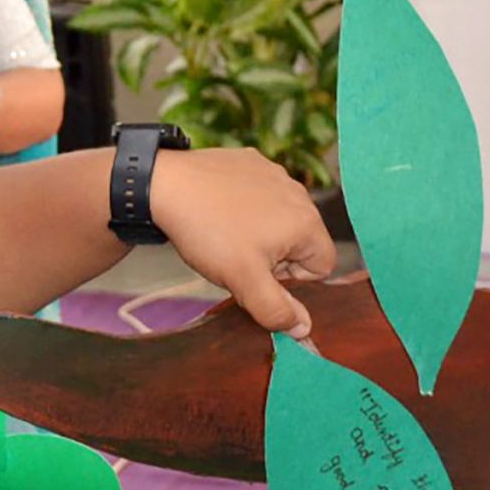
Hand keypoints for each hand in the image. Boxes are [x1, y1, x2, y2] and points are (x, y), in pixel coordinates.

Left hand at [146, 147, 337, 340]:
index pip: (322, 267)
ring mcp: (276, 174)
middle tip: (239, 258)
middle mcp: (300, 194)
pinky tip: (220, 210)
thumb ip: (277, 310)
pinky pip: (261, 194)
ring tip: (226, 234)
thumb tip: (304, 328)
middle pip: (302, 242)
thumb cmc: (210, 232)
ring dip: (261, 232)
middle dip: (276, 257)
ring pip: (281, 218)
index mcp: (307, 223)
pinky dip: (245, 206)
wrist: (167, 185)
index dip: (292, 280)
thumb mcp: (244, 282)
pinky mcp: (253, 161)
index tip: (259, 274)